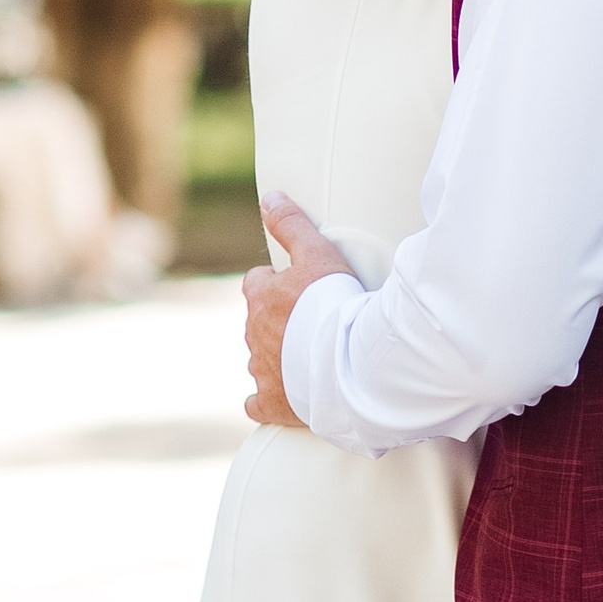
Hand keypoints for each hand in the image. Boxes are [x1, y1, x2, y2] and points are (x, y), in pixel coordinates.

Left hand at [243, 191, 352, 428]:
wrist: (349, 364)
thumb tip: (270, 198)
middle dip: (279, 321)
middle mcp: (253, 332)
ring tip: (310, 357)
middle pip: (260, 321)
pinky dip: (269, 398)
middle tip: (312, 322)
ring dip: (279, 356)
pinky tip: (285, 396)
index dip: (278, 284)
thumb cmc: (336, 305)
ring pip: (260, 358)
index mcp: (260, 296)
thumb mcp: (317, 253)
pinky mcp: (270, 402)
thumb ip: (292, 224)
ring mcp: (260, 369)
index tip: (299, 289)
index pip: (258, 282)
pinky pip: (258, 402)